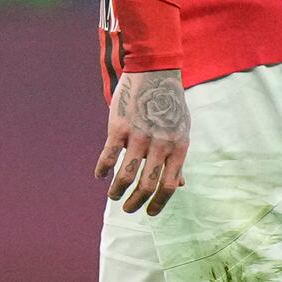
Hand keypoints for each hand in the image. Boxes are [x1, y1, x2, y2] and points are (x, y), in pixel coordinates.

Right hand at [94, 69, 190, 215]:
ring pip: (125, 176)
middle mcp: (160, 143)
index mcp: (178, 146)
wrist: (154, 70)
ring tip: (113, 195)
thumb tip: (181, 185)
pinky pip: (108, 157)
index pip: (170, 185)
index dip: (159, 204)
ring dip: (117, 191)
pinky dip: (102, 170)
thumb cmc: (169, 103)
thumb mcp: (181, 129)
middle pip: (147, 186)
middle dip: (135, 203)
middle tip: (127, 208)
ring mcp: (139, 135)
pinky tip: (100, 175)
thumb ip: (178, 157)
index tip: (149, 212)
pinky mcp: (119, 127)